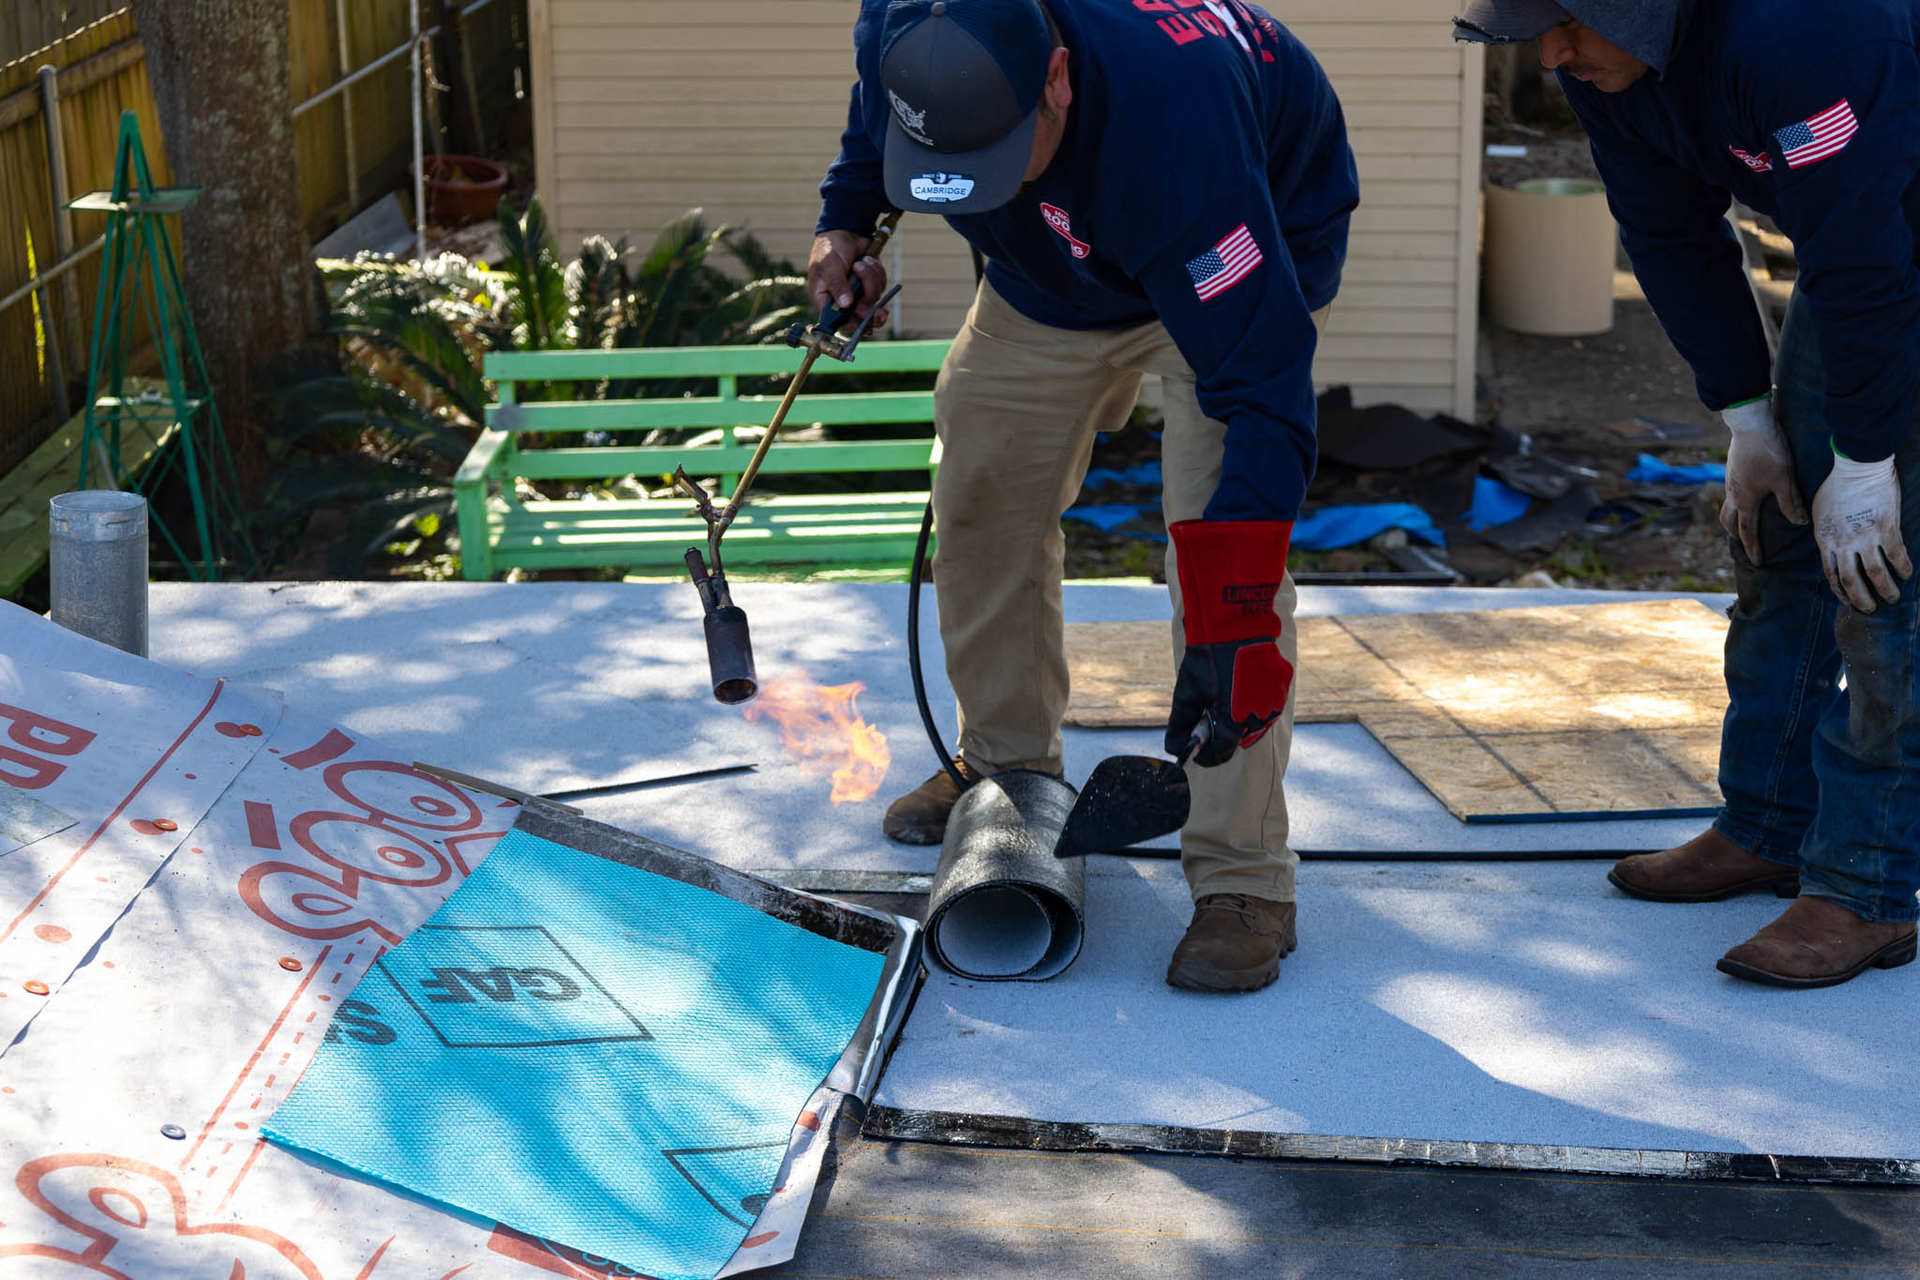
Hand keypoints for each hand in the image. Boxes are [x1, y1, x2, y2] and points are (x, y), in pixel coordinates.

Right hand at [806, 230, 890, 328]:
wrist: (845, 230)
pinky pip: (881, 284)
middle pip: (861, 316)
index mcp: (827, 300)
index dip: (853, 326)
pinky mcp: (870, 283)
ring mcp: (858, 292)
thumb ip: (837, 285)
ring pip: (874, 298)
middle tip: (881, 313)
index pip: (840, 321)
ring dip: (870, 279)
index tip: (866, 328)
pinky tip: (867, 260)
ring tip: (860, 263)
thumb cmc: (829, 248)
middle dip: (871, 312)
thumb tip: (845, 305)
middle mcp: (843, 300)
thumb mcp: (828, 266)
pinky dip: (876, 271)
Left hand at [1165, 520, 1294, 766]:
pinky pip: (1268, 702)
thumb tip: (1173, 748)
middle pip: (1239, 739)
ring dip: (1240, 717)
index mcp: (1236, 722)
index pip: (1221, 754)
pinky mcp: (1283, 684)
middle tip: (1207, 715)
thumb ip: (1180, 724)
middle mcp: (1260, 717)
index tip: (1196, 753)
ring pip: (1256, 721)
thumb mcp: (1187, 692)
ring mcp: (1275, 701)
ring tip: (1224, 695)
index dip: (1206, 756)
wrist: (1236, 621)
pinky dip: (1254, 700)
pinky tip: (1240, 682)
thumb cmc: (1208, 657)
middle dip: (1223, 733)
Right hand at [1719, 397, 1806, 563]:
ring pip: (1728, 505)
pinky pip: (1732, 492)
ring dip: (1735, 517)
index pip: (1748, 531)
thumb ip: (1790, 503)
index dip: (1753, 548)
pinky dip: (1739, 501)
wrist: (1750, 426)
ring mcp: (1730, 481)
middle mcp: (1733, 494)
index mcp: (1745, 501)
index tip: (1758, 562)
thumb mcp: (1784, 481)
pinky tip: (1751, 494)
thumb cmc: (1769, 454)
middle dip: (1737, 534)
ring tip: (1746, 520)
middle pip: (1728, 521)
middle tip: (1747, 542)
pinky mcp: (1732, 469)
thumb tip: (1798, 522)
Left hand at [1812, 452, 1913, 610]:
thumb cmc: (1836, 487)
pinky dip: (1903, 568)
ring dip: (1885, 590)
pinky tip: (1907, 575)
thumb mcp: (1819, 514)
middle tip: (1869, 609)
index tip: (1847, 600)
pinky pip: (1897, 556)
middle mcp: (1844, 544)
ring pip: (1876, 574)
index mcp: (1825, 541)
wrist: (1858, 469)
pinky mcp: (1887, 530)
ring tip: (1892, 598)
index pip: (1830, 575)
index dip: (1840, 591)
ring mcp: (1866, 538)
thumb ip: (1823, 534)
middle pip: (1852, 580)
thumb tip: (1826, 547)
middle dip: (1861, 599)